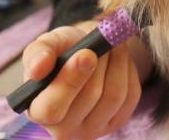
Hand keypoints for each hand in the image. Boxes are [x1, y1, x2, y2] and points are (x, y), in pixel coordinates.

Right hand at [22, 22, 141, 139]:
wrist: (85, 54)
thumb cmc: (60, 51)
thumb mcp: (46, 44)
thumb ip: (38, 52)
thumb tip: (38, 68)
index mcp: (38, 111)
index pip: (52, 108)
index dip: (71, 80)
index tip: (86, 53)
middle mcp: (64, 128)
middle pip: (90, 97)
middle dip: (100, 63)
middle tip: (103, 40)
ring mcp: (92, 129)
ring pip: (114, 95)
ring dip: (117, 63)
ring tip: (112, 44)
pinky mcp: (117, 122)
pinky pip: (130, 96)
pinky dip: (128, 71)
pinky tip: (120, 58)